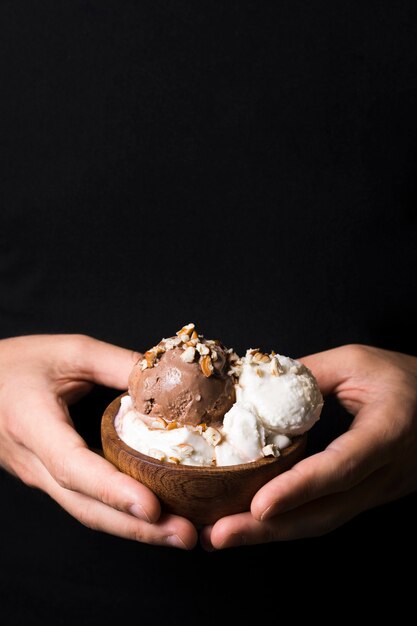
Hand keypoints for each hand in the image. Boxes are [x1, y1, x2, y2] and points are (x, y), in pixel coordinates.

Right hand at [0, 334, 196, 548]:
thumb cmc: (19, 363)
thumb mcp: (71, 351)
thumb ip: (119, 364)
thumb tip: (168, 382)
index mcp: (33, 425)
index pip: (72, 467)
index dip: (113, 490)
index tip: (152, 507)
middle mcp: (34, 462)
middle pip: (85, 507)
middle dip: (137, 528)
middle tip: (185, 536)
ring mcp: (39, 476)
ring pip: (86, 512)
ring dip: (133, 529)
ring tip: (180, 534)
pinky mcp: (49, 478)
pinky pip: (85, 502)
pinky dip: (120, 515)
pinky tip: (153, 518)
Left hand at [201, 344, 416, 548]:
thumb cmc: (403, 378)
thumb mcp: (356, 362)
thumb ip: (308, 373)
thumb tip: (256, 389)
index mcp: (387, 433)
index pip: (340, 468)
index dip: (298, 489)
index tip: (258, 506)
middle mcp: (386, 473)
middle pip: (326, 512)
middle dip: (269, 529)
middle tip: (221, 534)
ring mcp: (380, 491)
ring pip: (325, 521)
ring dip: (273, 533)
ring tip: (225, 534)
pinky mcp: (369, 496)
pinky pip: (328, 513)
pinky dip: (290, 521)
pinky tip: (257, 522)